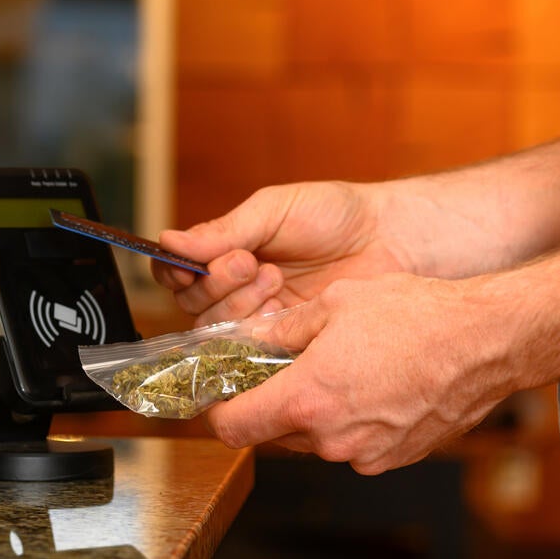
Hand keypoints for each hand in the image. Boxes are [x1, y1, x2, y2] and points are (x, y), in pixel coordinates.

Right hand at [152, 181, 413, 324]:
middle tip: (251, 261)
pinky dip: (257, 327)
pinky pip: (248, 347)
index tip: (194, 264)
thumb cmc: (334, 215)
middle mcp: (232, 287)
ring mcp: (255, 316)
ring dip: (238, 303)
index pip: (174, 269)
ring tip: (274, 276)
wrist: (390, 240)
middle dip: (216, 283)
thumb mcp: (273, 210)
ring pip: (214, 328)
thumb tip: (169, 240)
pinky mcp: (281, 341)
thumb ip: (223, 230)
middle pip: (190, 303)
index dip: (174, 271)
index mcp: (223, 250)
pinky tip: (281, 304)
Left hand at [203, 273, 511, 473]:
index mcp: (307, 400)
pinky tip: (368, 384)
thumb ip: (282, 329)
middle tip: (280, 369)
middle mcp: (333, 439)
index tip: (220, 394)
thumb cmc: (415, 315)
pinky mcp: (395, 458)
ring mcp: (367, 454)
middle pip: (273, 433)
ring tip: (334, 369)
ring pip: (314, 439)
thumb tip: (249, 337)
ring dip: (312, 411)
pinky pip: (351, 444)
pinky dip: (347, 420)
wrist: (489, 340)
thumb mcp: (334, 304)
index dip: (219, 411)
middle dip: (270, 403)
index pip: (233, 428)